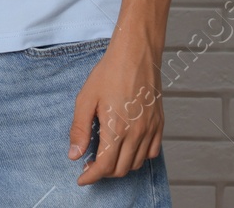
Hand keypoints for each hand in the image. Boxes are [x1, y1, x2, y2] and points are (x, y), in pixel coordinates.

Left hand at [67, 35, 162, 184]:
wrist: (135, 54)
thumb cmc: (109, 72)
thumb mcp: (86, 98)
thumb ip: (80, 129)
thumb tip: (74, 154)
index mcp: (117, 128)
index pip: (105, 166)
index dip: (91, 177)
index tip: (82, 178)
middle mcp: (137, 133)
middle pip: (120, 169)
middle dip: (103, 173)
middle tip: (90, 165)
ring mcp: (150, 129)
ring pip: (136, 163)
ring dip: (120, 166)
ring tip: (106, 155)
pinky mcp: (159, 123)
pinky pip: (152, 152)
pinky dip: (139, 157)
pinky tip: (127, 147)